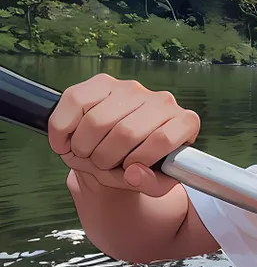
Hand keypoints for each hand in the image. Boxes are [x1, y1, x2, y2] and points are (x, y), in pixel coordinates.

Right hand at [48, 73, 199, 196]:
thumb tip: (133, 173)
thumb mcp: (153, 183)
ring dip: (84, 147)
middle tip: (101, 165)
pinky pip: (75, 102)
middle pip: (127, 132)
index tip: (130, 170)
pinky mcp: (103, 82)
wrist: (119, 152)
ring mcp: (132, 89)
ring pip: (98, 120)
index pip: (164, 138)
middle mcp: (162, 101)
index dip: (142, 158)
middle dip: (106, 158)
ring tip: (87, 154)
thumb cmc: (141, 166)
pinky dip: (63, 130)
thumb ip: (151, 184)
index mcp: (183, 123)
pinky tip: (66, 142)